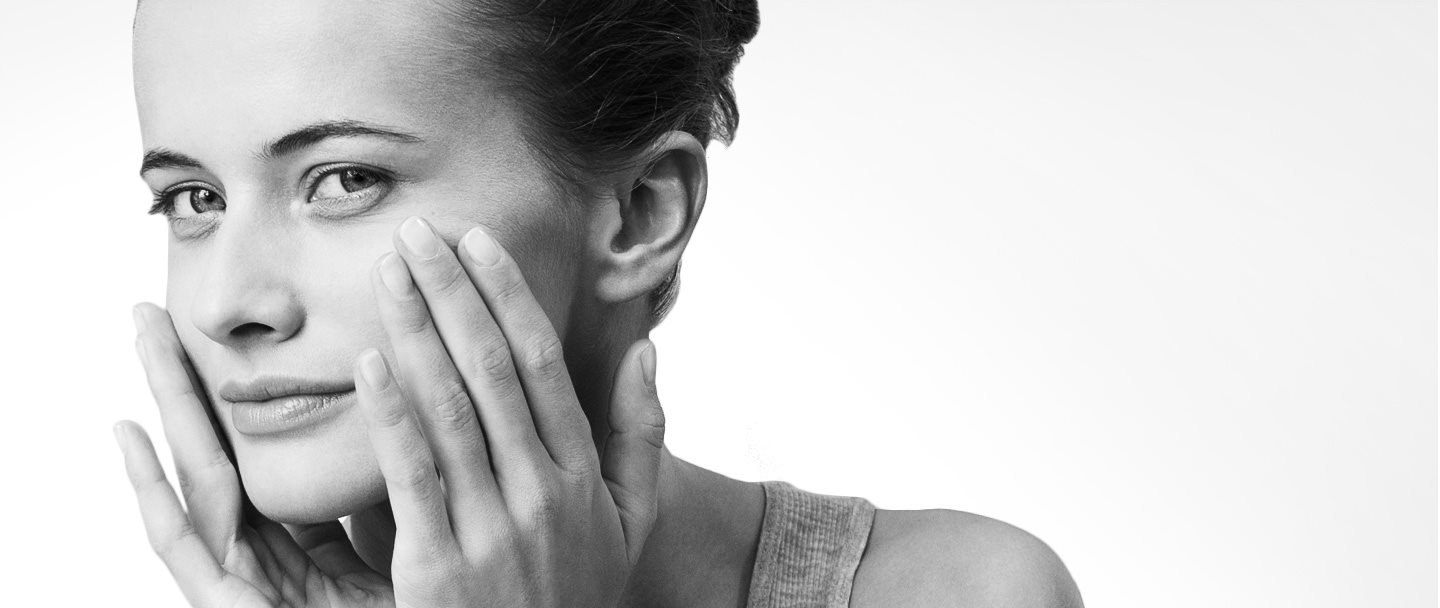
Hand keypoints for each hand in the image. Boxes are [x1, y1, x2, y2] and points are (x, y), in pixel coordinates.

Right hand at [117, 304, 394, 606]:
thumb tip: (423, 413)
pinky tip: (127, 433)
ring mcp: (247, 588)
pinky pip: (181, 548)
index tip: (229, 331)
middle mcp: (268, 563)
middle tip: (154, 311)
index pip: (266, 457)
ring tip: (140, 339)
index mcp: (307, 549)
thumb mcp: (413, 548)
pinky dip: (149, 489)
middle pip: (223, 454)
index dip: (244, 396)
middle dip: (188, 384)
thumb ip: (400, 494)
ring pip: (197, 480)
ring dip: (164, 408)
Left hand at [363, 217, 663, 606]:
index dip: (507, 295)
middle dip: (450, 292)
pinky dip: (392, 416)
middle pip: (490, 369)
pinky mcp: (440, 567)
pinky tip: (370, 362)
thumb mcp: (631, 520)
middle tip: (415, 231)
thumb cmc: (577, 593)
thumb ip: (641, 435)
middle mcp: (541, 490)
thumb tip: (646, 350)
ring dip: (416, 331)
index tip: (476, 240)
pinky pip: (414, 478)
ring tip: (388, 273)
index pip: (540, 362)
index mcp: (580, 472)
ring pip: (451, 408)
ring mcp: (493, 528)